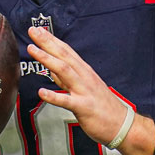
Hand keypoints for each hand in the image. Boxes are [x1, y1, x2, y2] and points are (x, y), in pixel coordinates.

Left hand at [27, 26, 130, 145]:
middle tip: (33, 31)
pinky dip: (53, 96)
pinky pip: (67, 101)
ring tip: (33, 50)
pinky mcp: (83, 107)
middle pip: (64, 56)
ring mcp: (84, 91)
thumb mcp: (84, 88)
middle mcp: (84, 77)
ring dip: (47, 59)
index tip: (38, 30)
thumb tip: (51, 69)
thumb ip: (66, 79)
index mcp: (84, 72)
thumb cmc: (103, 107)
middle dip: (47, 42)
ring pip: (64, 71)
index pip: (66, 51)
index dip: (52, 40)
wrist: (122, 124)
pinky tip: (41, 92)